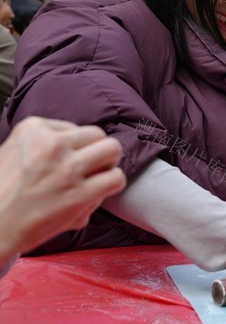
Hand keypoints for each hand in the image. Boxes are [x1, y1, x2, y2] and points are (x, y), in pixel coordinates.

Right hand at [0, 117, 126, 257]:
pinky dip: (112, 185)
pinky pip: (116, 178)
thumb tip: (78, 139)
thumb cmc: (3, 193)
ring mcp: (66, 169)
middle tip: (87, 169)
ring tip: (93, 179)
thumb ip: (43, 141)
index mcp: (32, 129)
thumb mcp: (13, 151)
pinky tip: (95, 194)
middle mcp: (50, 144)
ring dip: (107, 165)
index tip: (60, 164)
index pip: (74, 129)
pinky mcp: (79, 194)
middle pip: (98, 135)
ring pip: (113, 150)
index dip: (73, 148)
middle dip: (96, 151)